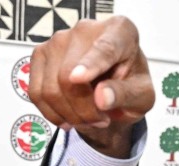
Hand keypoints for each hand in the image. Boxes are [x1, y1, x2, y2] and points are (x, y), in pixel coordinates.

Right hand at [29, 16, 154, 156]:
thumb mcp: (141, 97)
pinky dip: (52, 114)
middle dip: (83, 111)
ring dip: (69, 115)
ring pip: (51, 89)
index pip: (105, 48)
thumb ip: (125, 95)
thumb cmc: (130, 86)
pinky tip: (68, 118)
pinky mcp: (40, 55)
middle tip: (101, 121)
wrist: (112, 88)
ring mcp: (58, 40)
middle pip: (69, 77)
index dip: (91, 64)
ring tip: (88, 119)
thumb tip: (101, 98)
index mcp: (120, 32)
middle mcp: (85, 29)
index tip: (79, 78)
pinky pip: (37, 93)